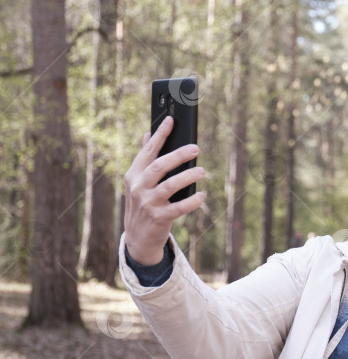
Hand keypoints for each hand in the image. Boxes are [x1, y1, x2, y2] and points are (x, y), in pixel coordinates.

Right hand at [123, 116, 204, 264]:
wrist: (137, 238)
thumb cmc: (143, 204)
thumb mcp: (139, 182)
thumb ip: (145, 160)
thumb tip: (146, 134)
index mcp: (134, 175)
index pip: (148, 151)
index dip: (160, 135)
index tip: (171, 120)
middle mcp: (138, 187)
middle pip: (159, 166)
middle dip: (178, 155)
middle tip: (196, 148)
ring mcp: (147, 203)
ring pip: (169, 186)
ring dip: (187, 177)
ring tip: (202, 171)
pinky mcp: (158, 218)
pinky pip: (178, 208)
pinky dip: (191, 201)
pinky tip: (201, 195)